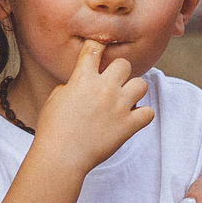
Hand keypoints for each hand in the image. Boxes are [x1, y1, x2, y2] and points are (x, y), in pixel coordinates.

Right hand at [32, 39, 153, 181]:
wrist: (61, 157)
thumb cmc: (52, 130)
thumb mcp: (54, 99)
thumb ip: (71, 86)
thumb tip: (79, 85)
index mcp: (83, 78)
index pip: (94, 48)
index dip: (97, 45)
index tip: (100, 49)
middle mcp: (104, 88)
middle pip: (124, 63)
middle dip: (119, 72)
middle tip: (114, 83)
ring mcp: (118, 106)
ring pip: (141, 84)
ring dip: (134, 91)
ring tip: (125, 101)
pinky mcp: (128, 126)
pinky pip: (148, 112)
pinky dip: (142, 115)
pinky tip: (132, 119)